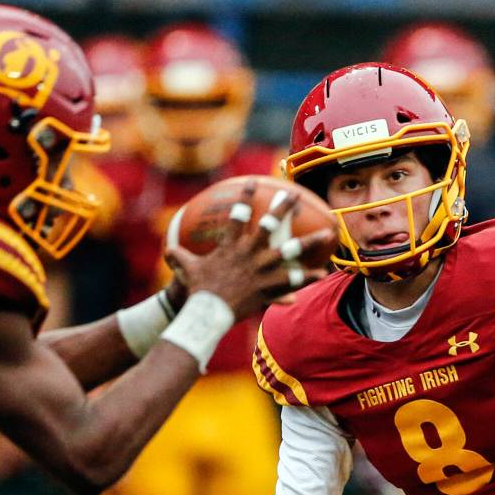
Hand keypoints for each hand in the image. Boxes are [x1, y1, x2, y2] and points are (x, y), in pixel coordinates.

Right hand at [164, 179, 331, 319]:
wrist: (206, 312)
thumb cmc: (196, 291)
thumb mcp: (186, 270)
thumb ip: (179, 258)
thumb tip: (167, 251)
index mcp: (230, 246)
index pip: (238, 215)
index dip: (245, 197)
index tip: (253, 182)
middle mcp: (248, 253)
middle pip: (270, 225)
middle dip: (283, 207)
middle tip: (295, 194)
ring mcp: (259, 269)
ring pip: (290, 251)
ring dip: (310, 241)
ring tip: (327, 233)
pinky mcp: (267, 287)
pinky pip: (291, 281)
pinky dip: (306, 278)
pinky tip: (322, 273)